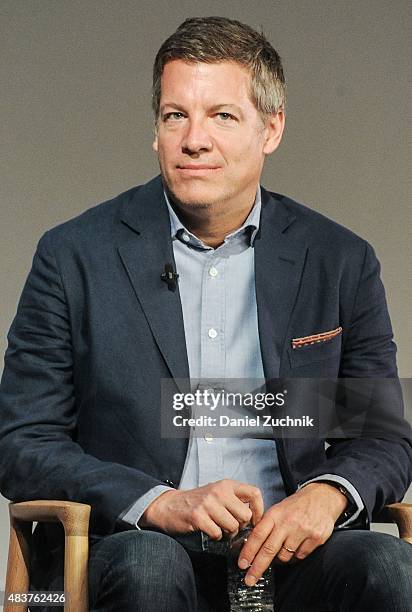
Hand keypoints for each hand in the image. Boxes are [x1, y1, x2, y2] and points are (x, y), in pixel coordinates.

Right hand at [139, 479, 263, 539]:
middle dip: (240, 526)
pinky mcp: (198, 516)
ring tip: (219, 529)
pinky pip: (217, 533)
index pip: (254, 493)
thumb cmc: (197, 502)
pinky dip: (216, 537)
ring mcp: (208, 503)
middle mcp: (219, 491)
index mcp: (227, 485)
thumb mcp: (218, 493)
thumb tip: (254, 516)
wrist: (169, 505)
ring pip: (233, 527)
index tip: (254, 521)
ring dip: (228, 533)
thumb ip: (235, 500)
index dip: (258, 510)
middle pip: (245, 516)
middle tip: (231, 527)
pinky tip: (209, 531)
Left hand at [238, 482, 347, 585]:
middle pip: (269, 550)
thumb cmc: (296, 505)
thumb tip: (252, 544)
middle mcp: (288, 522)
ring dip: (281, 556)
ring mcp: (302, 531)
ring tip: (285, 544)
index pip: (258, 535)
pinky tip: (298, 542)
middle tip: (249, 580)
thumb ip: (266, 524)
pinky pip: (300, 555)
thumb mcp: (278, 509)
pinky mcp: (316, 538)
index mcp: (275, 514)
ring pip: (285, 556)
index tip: (242, 564)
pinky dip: (296, 553)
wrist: (322, 497)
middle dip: (257, 568)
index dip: (249, 551)